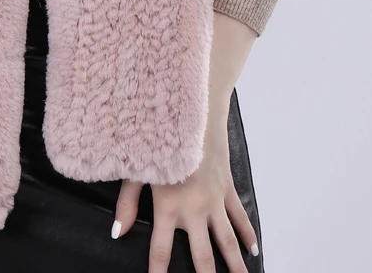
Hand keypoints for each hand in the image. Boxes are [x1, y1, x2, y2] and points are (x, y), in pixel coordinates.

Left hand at [112, 115, 258, 272]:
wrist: (195, 113)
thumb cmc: (161, 138)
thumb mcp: (138, 169)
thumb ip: (127, 203)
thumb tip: (117, 233)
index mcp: (169, 208)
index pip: (161, 253)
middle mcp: (194, 210)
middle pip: (202, 257)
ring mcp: (214, 201)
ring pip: (227, 242)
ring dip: (235, 266)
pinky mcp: (226, 188)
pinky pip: (239, 216)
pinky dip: (248, 234)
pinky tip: (253, 251)